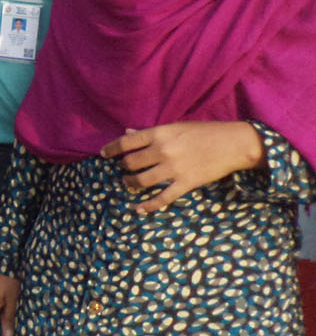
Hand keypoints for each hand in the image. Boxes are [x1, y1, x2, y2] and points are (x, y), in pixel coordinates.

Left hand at [101, 121, 263, 212]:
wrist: (232, 144)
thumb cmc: (204, 132)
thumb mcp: (175, 126)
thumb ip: (150, 132)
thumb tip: (127, 133)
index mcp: (158, 133)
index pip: (126, 142)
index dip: (111, 149)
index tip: (103, 154)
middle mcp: (162, 150)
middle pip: (131, 163)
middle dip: (123, 167)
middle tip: (123, 169)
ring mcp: (173, 169)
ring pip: (141, 180)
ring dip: (131, 183)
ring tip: (129, 183)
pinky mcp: (185, 183)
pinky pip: (162, 198)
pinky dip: (148, 205)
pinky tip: (139, 208)